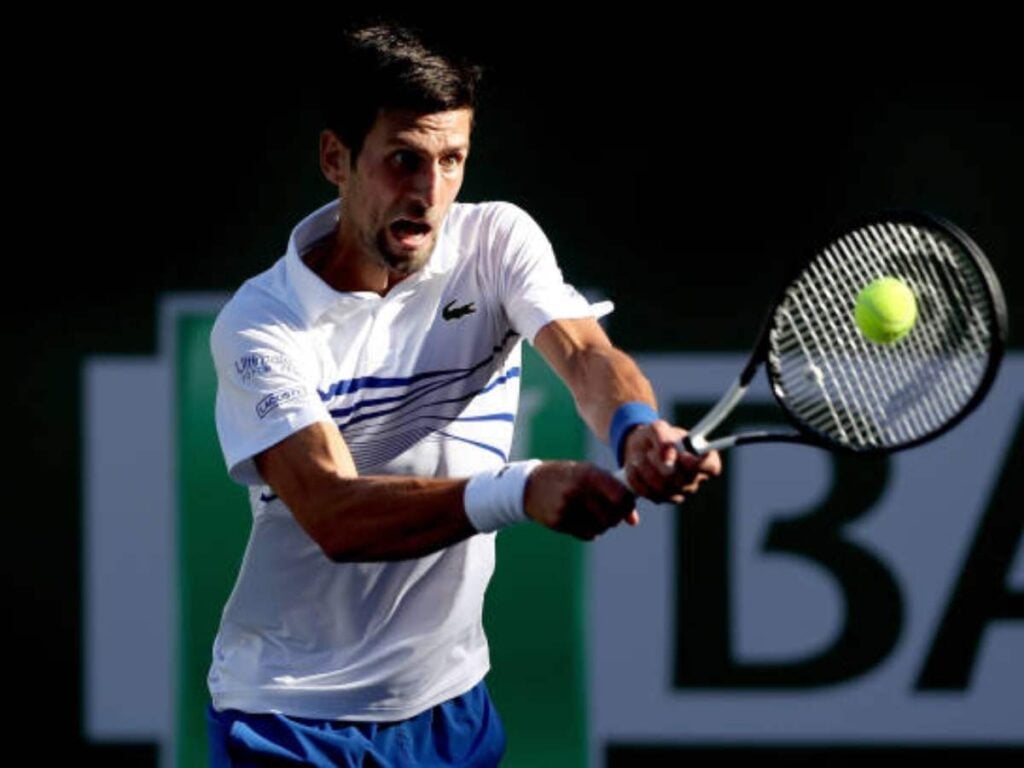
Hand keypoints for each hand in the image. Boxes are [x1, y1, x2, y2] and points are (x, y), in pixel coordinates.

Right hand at [524, 461, 638, 540]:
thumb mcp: (590, 475)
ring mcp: (566, 506)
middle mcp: (577, 489)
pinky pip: (588, 535)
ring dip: (602, 525)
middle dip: (616, 518)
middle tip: (611, 513)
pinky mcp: (558, 521)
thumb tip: (634, 522)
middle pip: (612, 516)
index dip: (628, 505)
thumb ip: (614, 492)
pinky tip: (580, 519)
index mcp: (588, 473)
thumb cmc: (569, 478)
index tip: (626, 506)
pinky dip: (590, 531)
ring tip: (593, 515)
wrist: (531, 485)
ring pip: (601, 528)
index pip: (620, 497)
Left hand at [622, 420, 721, 502]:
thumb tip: (669, 455)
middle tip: (649, 451)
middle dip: (660, 464)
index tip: (683, 457)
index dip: (700, 464)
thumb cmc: (654, 437)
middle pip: (682, 479)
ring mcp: (680, 492)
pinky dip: (637, 479)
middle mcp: (695, 478)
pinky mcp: (662, 499)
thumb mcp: (657, 428)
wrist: (639, 448)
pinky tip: (634, 468)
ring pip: (663, 488)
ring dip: (646, 471)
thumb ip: (664, 436)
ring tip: (638, 457)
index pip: (711, 466)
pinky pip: (649, 493)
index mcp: (702, 457)